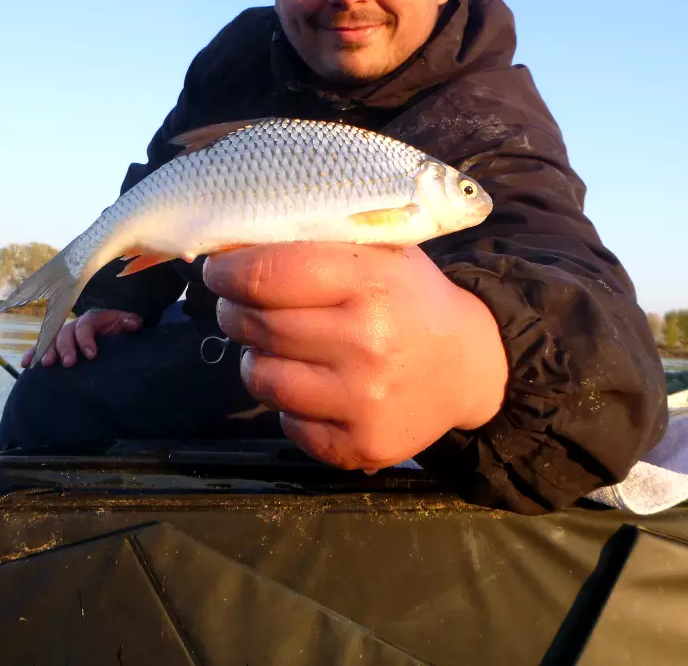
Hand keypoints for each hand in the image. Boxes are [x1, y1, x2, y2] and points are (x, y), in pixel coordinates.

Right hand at [22, 308, 143, 367]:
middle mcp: (73, 326)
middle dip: (66, 348)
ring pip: (51, 340)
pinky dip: (32, 354)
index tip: (91, 355)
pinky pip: (40, 347)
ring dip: (47, 351)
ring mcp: (62, 336)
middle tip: (68, 363)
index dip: (86, 339)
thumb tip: (134, 323)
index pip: (85, 326)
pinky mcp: (55, 346)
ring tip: (47, 364)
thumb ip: (129, 322)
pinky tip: (26, 364)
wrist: (109, 333)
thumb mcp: (124, 323)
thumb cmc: (116, 329)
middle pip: (65, 334)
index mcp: (90, 320)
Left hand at [204, 242, 507, 472]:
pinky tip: (312, 385)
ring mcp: (363, 399)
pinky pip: (287, 424)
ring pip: (261, 377)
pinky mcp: (359, 445)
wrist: (468, 366)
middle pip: (257, 325)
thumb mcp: (378, 251)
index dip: (227, 272)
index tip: (219, 271)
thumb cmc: (410, 297)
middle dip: (234, 312)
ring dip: (256, 359)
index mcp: (370, 281)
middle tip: (240, 305)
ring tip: (277, 346)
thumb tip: (232, 243)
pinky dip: (287, 404)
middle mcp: (366, 341)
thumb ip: (315, 242)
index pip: (266, 274)